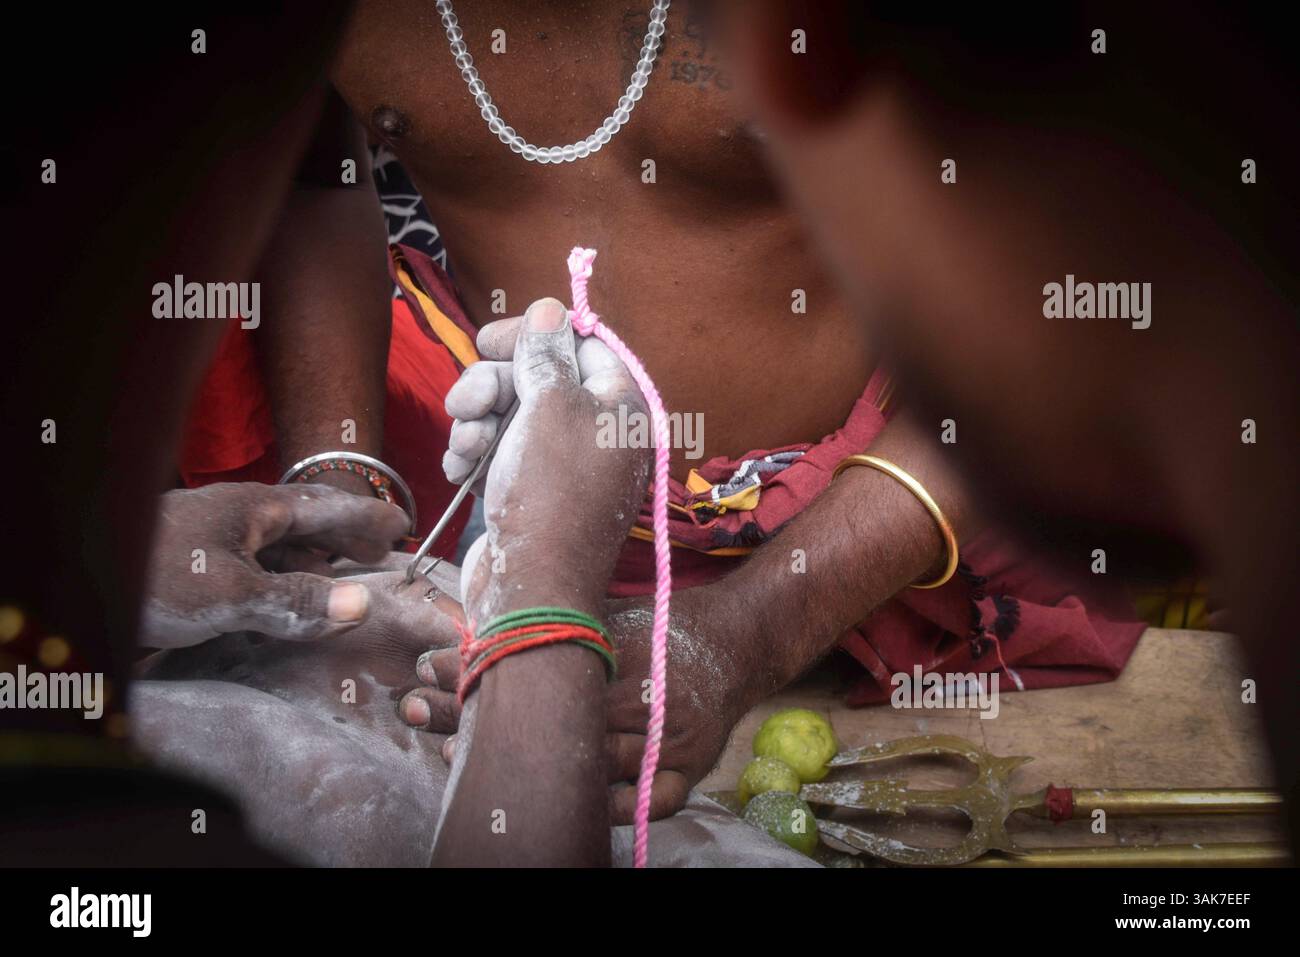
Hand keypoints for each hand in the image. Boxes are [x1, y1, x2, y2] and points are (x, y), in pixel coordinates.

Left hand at [140, 482, 408, 647]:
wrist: (77, 587)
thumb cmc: (154, 577)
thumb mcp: (234, 594)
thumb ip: (298, 601)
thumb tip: (361, 605)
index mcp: (254, 508)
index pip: (327, 507)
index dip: (367, 517)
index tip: (403, 524)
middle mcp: (238, 518)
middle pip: (306, 520)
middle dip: (345, 534)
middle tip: (383, 548)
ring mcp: (214, 542)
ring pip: (279, 544)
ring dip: (316, 556)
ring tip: (345, 572)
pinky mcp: (195, 571)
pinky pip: (258, 566)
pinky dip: (286, 576)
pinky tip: (288, 596)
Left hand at [405, 585, 761, 820]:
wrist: (738, 643)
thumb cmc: (665, 626)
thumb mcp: (615, 613)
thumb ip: (566, 619)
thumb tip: (484, 613)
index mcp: (633, 657)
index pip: (548, 670)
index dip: (484, 670)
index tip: (429, 666)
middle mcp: (652, 704)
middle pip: (558, 724)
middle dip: (482, 718)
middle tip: (418, 710)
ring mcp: (671, 746)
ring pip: (590, 769)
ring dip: (525, 768)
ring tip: (457, 764)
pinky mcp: (687, 776)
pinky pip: (643, 806)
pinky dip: (602, 810)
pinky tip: (554, 808)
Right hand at [457, 297, 649, 622]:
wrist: (529, 587)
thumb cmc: (550, 494)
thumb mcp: (550, 407)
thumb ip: (548, 354)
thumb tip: (552, 309)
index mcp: (621, 407)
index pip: (583, 345)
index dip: (535, 334)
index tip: (488, 338)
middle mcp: (598, 433)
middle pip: (539, 378)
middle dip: (494, 385)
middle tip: (464, 404)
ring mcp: (563, 465)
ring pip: (511, 414)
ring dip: (477, 422)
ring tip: (463, 448)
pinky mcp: (531, 492)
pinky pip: (500, 453)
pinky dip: (475, 455)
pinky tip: (459, 470)